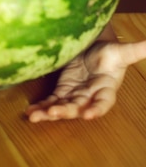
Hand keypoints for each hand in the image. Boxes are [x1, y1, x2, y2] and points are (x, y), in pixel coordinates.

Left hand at [25, 39, 145, 121]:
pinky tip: (30, 112)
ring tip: (35, 116)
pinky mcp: (62, 91)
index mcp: (106, 88)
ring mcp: (74, 95)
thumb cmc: (109, 53)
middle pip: (78, 106)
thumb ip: (135, 51)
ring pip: (62, 106)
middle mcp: (90, 96)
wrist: (94, 49)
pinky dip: (41, 107)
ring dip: (49, 112)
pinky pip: (51, 101)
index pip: (104, 102)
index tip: (89, 115)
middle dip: (66, 110)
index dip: (97, 109)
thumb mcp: (121, 51)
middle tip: (54, 112)